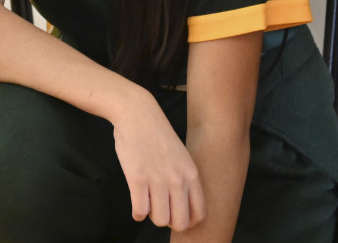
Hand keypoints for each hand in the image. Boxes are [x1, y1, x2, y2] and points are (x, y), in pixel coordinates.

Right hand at [110, 88, 204, 229]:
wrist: (138, 114)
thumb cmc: (158, 136)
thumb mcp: (182, 156)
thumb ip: (185, 180)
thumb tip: (182, 206)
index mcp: (191, 174)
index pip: (199, 214)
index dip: (187, 221)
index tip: (176, 214)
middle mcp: (178, 179)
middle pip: (180, 223)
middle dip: (170, 222)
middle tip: (161, 210)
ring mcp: (158, 179)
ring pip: (160, 220)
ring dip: (152, 216)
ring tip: (148, 203)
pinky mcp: (137, 178)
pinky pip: (140, 212)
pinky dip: (138, 213)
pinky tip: (137, 203)